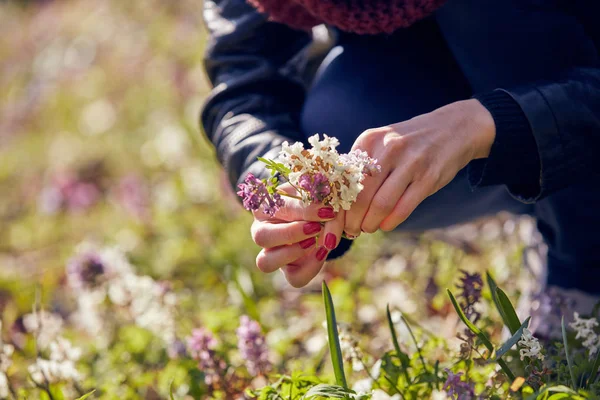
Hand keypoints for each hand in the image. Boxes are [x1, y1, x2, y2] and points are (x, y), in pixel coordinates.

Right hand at [251, 183, 344, 287]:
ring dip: (292, 253)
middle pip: (261, 238)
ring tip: (314, 242)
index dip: (303, 210)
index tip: (327, 210)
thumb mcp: (314, 193)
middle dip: (291, 234)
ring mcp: (273, 254)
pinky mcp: (289, 270)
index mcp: (264, 208)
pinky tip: (323, 252)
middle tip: (316, 228)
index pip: (278, 208)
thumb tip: (327, 212)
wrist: (323, 213)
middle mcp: (262, 232)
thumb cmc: (313, 198)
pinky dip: (311, 267)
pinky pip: (294, 278)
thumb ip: (317, 199)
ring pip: (266, 263)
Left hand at [344, 99, 495, 234]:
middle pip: (360, 195)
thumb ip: (361, 166)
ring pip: (380, 204)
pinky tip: (385, 225)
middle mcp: (388, 149)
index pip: (343, 179)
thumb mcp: (382, 144)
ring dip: (370, 223)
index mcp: (369, 140)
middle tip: (351, 230)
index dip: (337, 205)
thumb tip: (338, 203)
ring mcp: (410, 163)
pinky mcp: (429, 177)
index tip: (334, 220)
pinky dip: (390, 222)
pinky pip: (403, 207)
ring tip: (367, 228)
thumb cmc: (408, 144)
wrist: (453, 128)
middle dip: (352, 219)